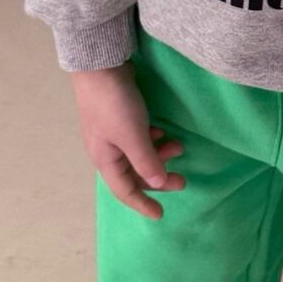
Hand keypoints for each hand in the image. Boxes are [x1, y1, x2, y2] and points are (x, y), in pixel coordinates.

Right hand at [70, 62, 185, 219]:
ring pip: (138, 155)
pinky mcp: (119, 118)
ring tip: (178, 147)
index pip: (125, 191)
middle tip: (183, 180)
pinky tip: (162, 132)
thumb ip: (146, 161)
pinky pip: (138, 139)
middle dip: (158, 179)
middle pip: (134, 174)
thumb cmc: (115, 105)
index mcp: (106, 160)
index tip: (160, 215)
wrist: (99, 67)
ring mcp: (112, 134)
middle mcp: (107, 150)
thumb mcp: (133, 136)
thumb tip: (158, 183)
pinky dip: (152, 140)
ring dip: (159, 155)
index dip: (142, 204)